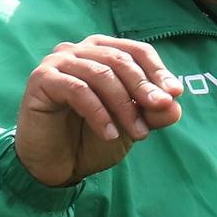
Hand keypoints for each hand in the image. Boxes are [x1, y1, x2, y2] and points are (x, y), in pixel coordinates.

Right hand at [16, 35, 186, 186]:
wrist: (56, 164)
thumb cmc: (92, 139)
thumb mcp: (130, 126)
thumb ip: (152, 113)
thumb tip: (174, 103)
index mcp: (102, 53)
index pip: (137, 51)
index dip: (158, 71)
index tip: (175, 94)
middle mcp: (79, 51)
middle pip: (120, 60)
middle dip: (144, 87)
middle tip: (159, 110)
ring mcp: (58, 62)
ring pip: (100, 74)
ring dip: (124, 105)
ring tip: (138, 133)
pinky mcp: (42, 80)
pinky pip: (77, 89)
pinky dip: (99, 113)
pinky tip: (109, 134)